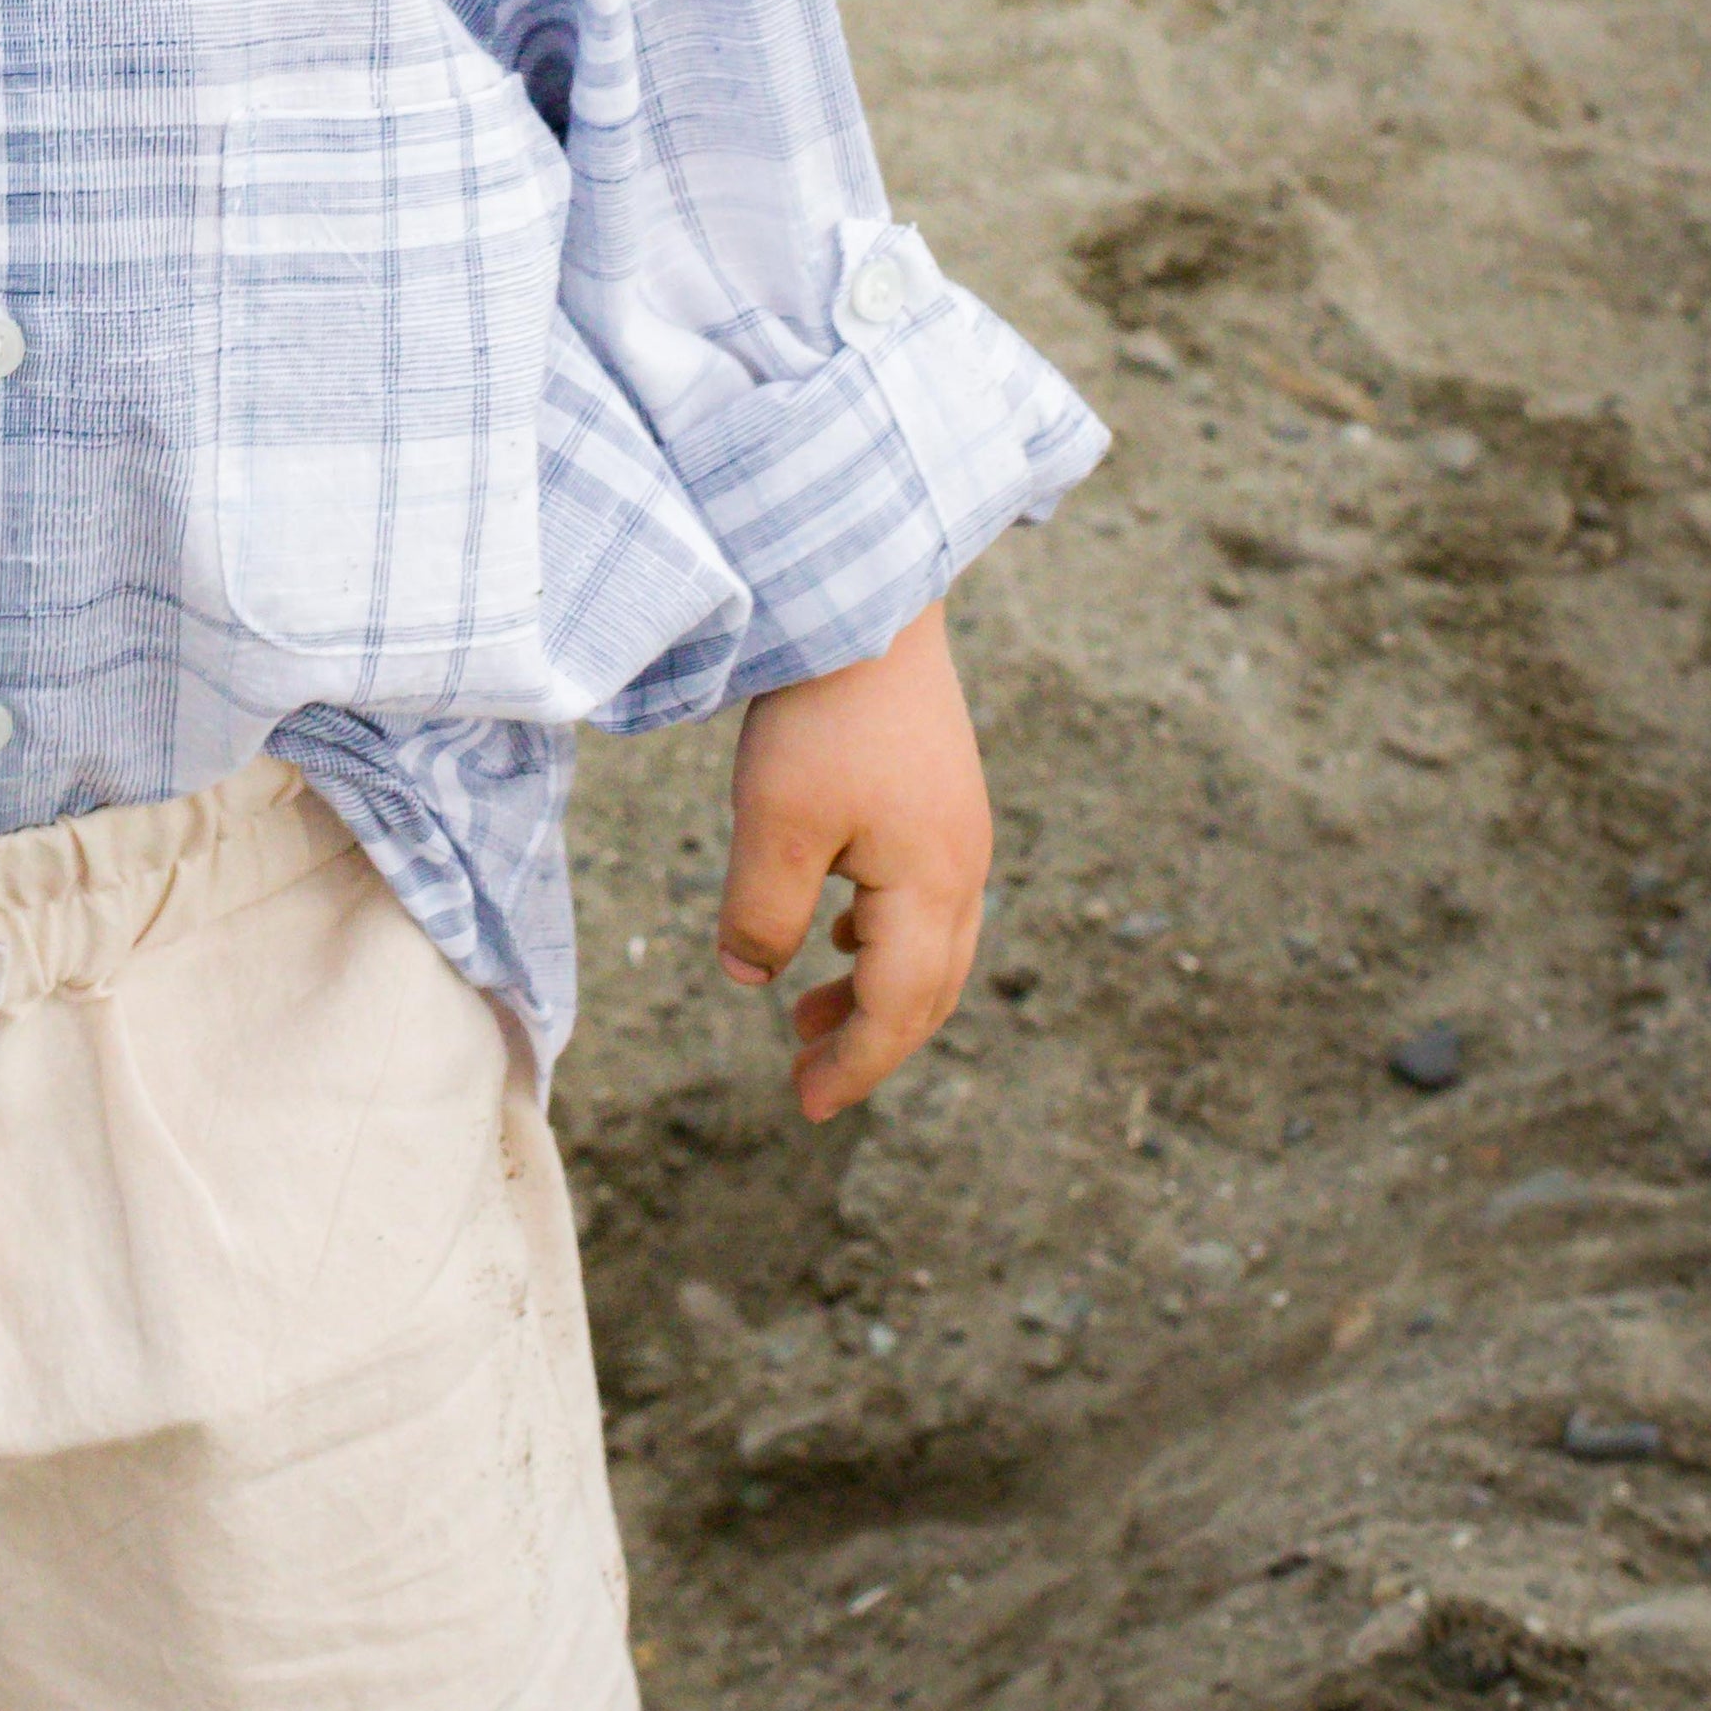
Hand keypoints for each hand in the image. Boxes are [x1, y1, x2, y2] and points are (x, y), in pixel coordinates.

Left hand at [714, 601, 990, 1123]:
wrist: (870, 604)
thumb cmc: (821, 714)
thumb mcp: (775, 822)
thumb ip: (762, 911)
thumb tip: (749, 978)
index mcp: (930, 888)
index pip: (896, 1008)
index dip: (854, 1064)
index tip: (805, 1107)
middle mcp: (961, 867)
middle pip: (927, 989)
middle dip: (870, 1042)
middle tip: (808, 1080)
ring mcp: (956, 829)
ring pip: (926, 945)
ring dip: (873, 989)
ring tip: (808, 1016)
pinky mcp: (938, 796)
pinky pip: (920, 897)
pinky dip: (879, 936)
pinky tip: (836, 929)